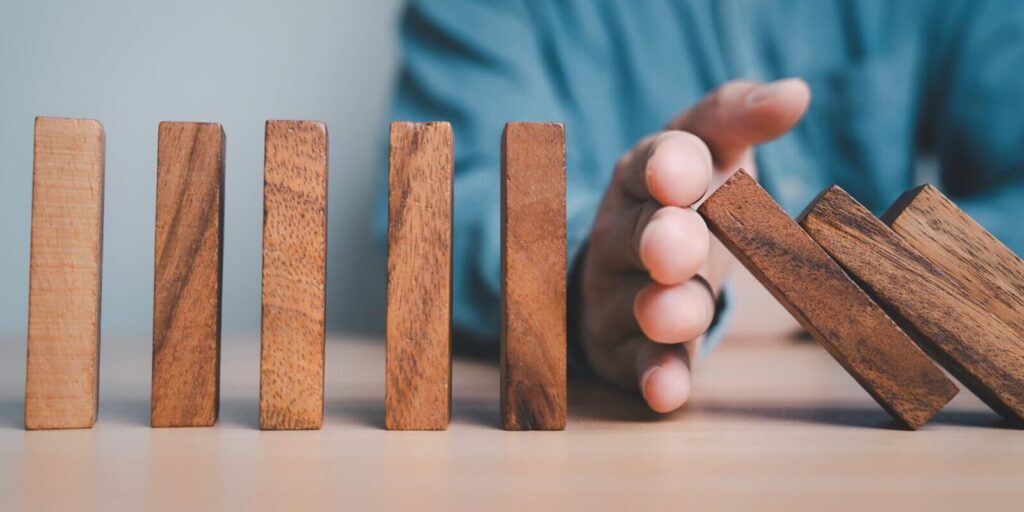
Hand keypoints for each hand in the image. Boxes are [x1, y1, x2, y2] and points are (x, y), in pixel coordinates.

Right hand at [579, 78, 810, 411]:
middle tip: (677, 249)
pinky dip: (653, 375)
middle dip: (658, 241)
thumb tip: (796, 91)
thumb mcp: (712, 148)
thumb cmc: (691, 198)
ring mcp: (620, 291)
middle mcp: (626, 231)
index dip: (668, 168)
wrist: (639, 263)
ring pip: (636, 301)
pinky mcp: (626, 347)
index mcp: (648, 175)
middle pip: (637, 234)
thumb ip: (741, 116)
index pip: (655, 162)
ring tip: (679, 316)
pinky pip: (638, 362)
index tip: (682, 175)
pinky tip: (668, 392)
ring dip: (659, 309)